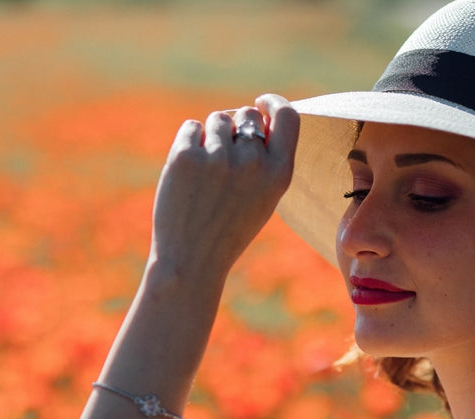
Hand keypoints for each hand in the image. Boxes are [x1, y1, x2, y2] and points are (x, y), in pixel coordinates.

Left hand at [150, 94, 299, 288]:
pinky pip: (191, 128)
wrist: (193, 260)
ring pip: (217, 119)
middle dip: (235, 126)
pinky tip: (189, 176)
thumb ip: (268, 159)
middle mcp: (253, 162)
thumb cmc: (230, 230)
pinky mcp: (186, 156)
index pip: (288, 116)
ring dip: (210, 137)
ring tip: (206, 175)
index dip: (274, 103)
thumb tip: (257, 114)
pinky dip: (188, 145)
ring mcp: (219, 158)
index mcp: (280, 174)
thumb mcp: (265, 199)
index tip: (261, 103)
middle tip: (223, 158)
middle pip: (246, 114)